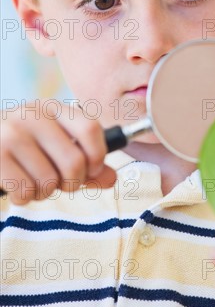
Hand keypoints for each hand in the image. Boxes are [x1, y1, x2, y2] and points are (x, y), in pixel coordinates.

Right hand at [1, 100, 115, 204]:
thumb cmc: (23, 148)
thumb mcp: (55, 145)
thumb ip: (85, 162)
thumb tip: (111, 178)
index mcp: (54, 108)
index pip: (91, 129)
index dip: (98, 157)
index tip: (92, 170)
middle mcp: (34, 115)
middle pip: (74, 162)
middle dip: (71, 183)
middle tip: (59, 182)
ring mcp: (12, 134)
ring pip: (49, 181)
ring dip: (43, 192)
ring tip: (33, 181)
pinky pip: (24, 191)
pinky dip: (24, 197)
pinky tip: (16, 185)